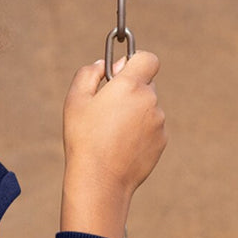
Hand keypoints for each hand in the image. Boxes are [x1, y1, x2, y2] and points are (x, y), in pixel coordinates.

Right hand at [60, 52, 166, 237]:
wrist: (100, 179)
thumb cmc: (83, 138)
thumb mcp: (75, 100)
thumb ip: (88, 74)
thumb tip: (102, 65)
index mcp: (130, 85)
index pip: (148, 58)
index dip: (134, 62)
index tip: (119, 73)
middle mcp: (150, 100)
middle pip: (147, 84)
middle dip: (131, 90)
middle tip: (108, 107)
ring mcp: (158, 122)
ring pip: (149, 107)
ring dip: (134, 112)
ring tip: (111, 132)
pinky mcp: (162, 141)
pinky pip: (152, 127)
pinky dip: (140, 131)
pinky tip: (120, 145)